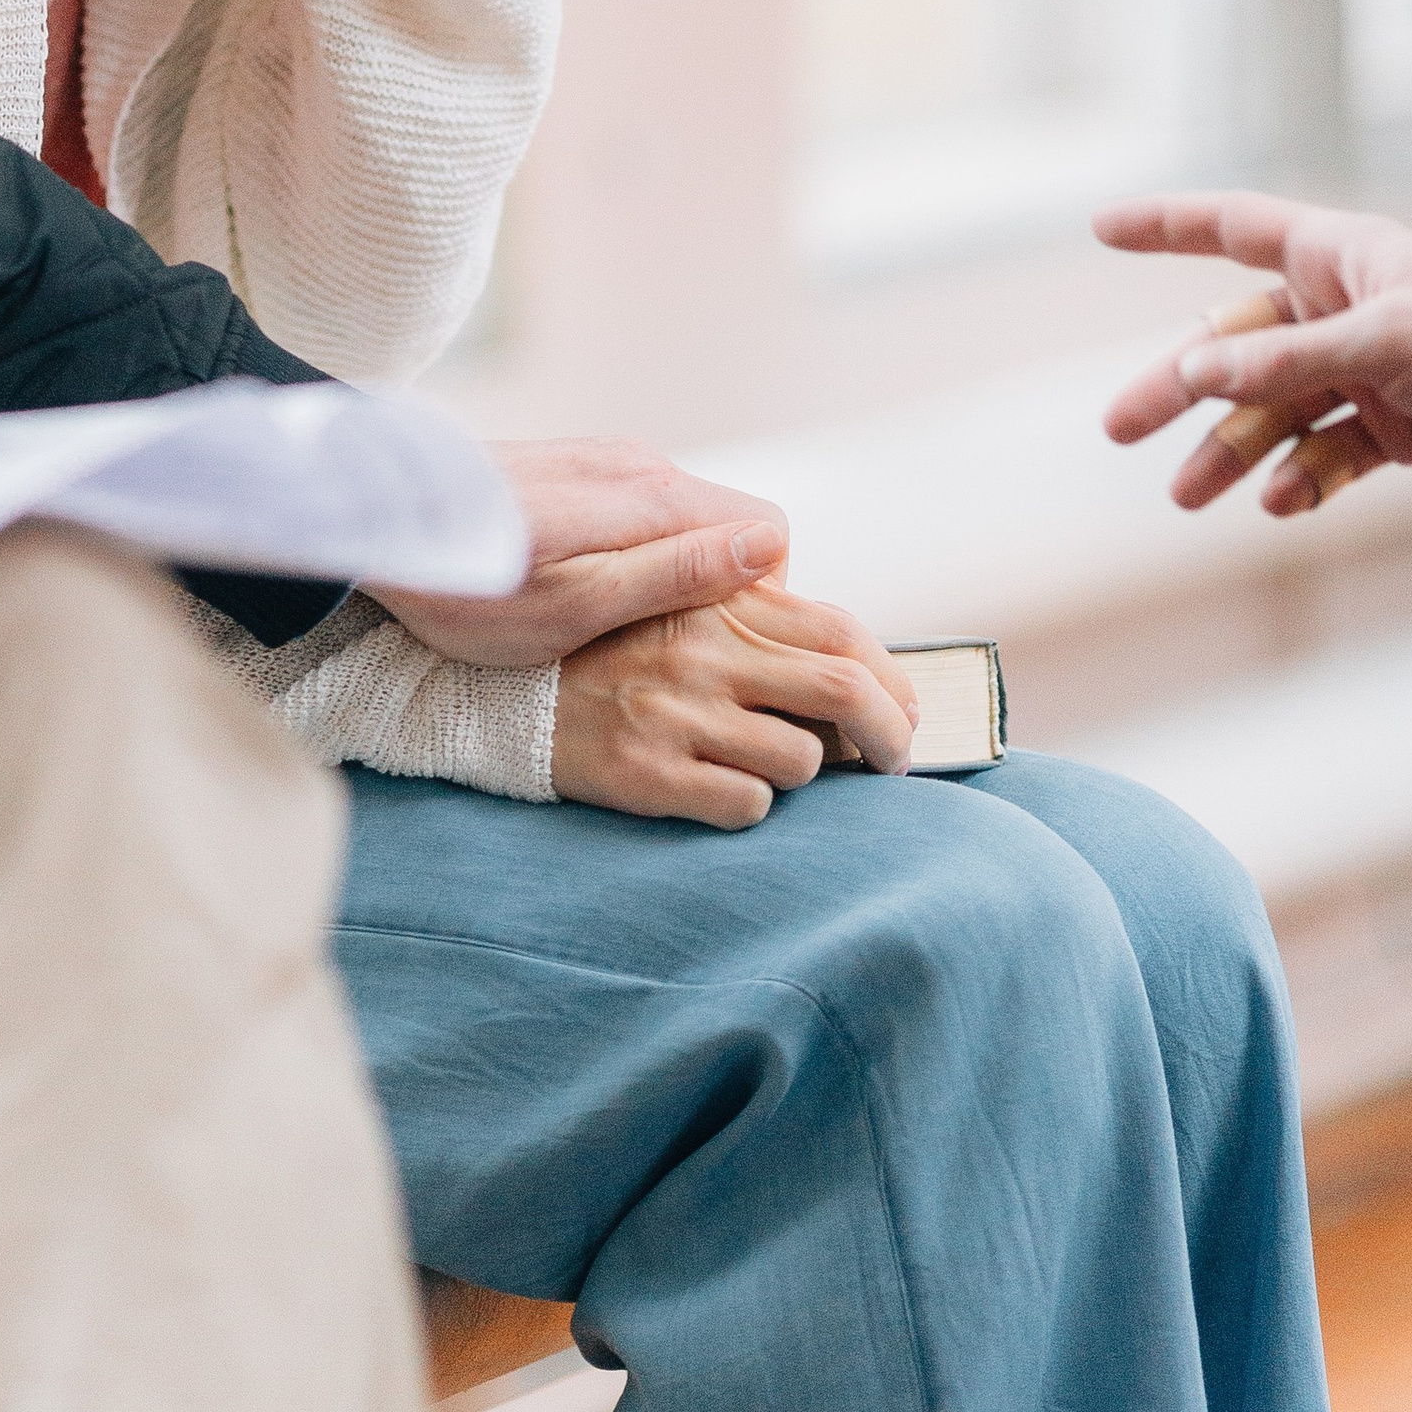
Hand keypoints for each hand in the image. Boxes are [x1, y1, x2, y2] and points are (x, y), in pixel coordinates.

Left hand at [370, 438, 790, 666]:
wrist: (370, 525)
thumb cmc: (471, 588)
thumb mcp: (578, 605)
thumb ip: (677, 574)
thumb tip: (769, 549)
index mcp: (654, 496)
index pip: (770, 533)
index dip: (761, 599)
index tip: (714, 648)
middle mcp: (639, 463)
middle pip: (728, 527)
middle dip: (717, 589)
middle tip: (659, 649)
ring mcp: (602, 459)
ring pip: (682, 521)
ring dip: (668, 573)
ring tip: (608, 626)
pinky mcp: (570, 466)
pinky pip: (636, 510)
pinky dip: (630, 553)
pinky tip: (574, 588)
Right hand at [550, 584, 918, 825]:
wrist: (505, 697)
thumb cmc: (611, 656)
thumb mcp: (679, 611)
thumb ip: (756, 618)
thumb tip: (859, 661)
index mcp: (716, 604)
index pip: (840, 633)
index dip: (891, 676)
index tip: (906, 709)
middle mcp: (702, 653)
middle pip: (844, 692)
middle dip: (891, 735)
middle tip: (894, 760)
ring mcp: (676, 713)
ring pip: (802, 760)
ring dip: (808, 774)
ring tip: (776, 768)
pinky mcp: (649, 773)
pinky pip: (749, 806)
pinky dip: (754, 805)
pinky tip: (723, 789)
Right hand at [1099, 191, 1411, 512]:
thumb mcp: (1389, 344)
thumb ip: (1289, 359)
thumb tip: (1197, 372)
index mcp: (1347, 257)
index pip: (1237, 227)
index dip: (1168, 224)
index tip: (1103, 228)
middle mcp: (1351, 308)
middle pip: (1241, 340)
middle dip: (1182, 385)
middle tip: (1121, 427)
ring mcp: (1373, 370)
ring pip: (1279, 406)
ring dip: (1233, 448)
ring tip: (1187, 496)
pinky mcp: (1402, 428)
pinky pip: (1331, 449)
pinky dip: (1304, 475)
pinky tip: (1281, 501)